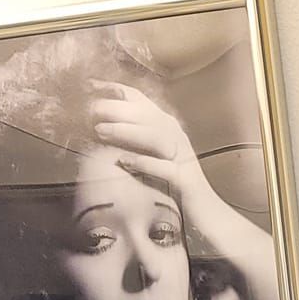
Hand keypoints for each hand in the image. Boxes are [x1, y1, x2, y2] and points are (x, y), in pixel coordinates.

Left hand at [90, 84, 209, 203]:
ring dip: (126, 131)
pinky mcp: (186, 181)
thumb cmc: (176, 188)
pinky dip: (144, 162)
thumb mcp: (153, 158)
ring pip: (155, 136)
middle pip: (146, 114)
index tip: (90, 85)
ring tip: (101, 131)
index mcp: (168, 128)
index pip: (141, 101)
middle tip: (91, 110)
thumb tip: (100, 130)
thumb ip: (135, 142)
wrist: (208, 214)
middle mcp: (177, 137)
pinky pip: (166, 168)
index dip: (115, 90)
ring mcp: (184, 158)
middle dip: (117, 108)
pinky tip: (124, 161)